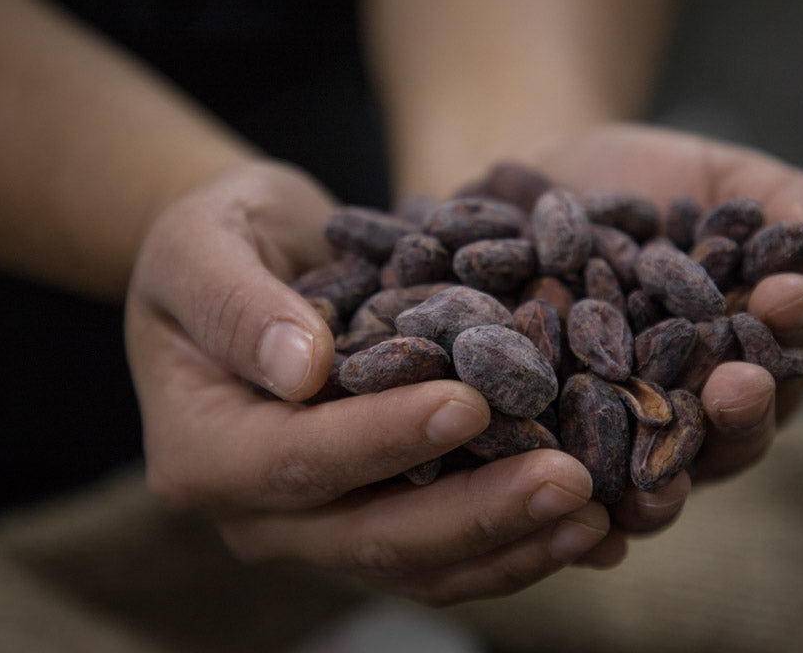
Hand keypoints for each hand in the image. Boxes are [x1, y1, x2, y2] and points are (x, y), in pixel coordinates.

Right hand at [125, 160, 608, 605]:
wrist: (242, 267)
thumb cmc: (215, 240)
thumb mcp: (202, 245)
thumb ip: (237, 304)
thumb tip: (301, 367)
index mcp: (204, 452)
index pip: (300, 458)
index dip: (387, 439)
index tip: (473, 403)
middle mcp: (258, 512)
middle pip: (371, 536)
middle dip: (477, 512)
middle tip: (571, 482)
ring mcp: (318, 527)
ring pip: (420, 563)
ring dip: (512, 542)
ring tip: (600, 512)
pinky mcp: (372, 516)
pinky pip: (446, 551)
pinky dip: (516, 542)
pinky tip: (590, 528)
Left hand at [527, 123, 802, 561]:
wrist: (549, 190)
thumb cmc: (654, 184)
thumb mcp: (728, 180)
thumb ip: (789, 203)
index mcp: (751, 356)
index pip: (788, 356)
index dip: (791, 329)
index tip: (785, 293)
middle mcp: (692, 407)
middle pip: (730, 432)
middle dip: (742, 409)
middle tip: (741, 383)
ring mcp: (622, 428)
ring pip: (649, 468)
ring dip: (665, 471)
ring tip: (667, 468)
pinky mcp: (550, 431)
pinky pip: (560, 459)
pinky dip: (565, 467)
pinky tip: (560, 463)